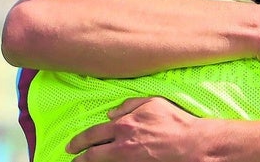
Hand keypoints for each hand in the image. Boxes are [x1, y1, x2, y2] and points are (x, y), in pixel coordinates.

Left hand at [67, 97, 201, 161]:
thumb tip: (111, 113)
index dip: (79, 141)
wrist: (189, 142)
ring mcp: (128, 159)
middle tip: (72, 159)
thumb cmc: (173, 120)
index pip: (93, 134)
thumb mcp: (152, 102)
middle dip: (79, 158)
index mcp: (123, 125)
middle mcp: (122, 144)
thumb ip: (129, 105)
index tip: (71, 146)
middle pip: (93, 155)